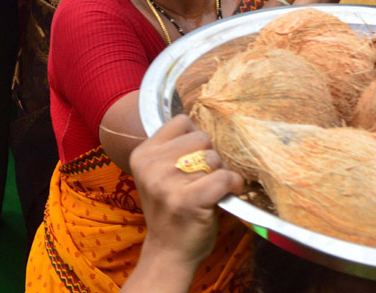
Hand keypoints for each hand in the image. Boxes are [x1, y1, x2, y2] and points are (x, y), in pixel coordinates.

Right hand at [130, 115, 242, 270]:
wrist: (168, 253)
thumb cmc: (170, 211)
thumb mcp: (157, 175)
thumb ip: (171, 150)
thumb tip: (204, 127)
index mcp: (142, 155)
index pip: (181, 122)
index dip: (194, 139)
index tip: (194, 158)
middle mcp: (151, 166)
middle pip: (201, 137)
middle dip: (210, 156)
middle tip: (204, 178)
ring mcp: (167, 183)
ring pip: (214, 157)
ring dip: (220, 172)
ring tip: (211, 189)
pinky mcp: (188, 201)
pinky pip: (223, 177)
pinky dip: (233, 184)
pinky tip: (228, 194)